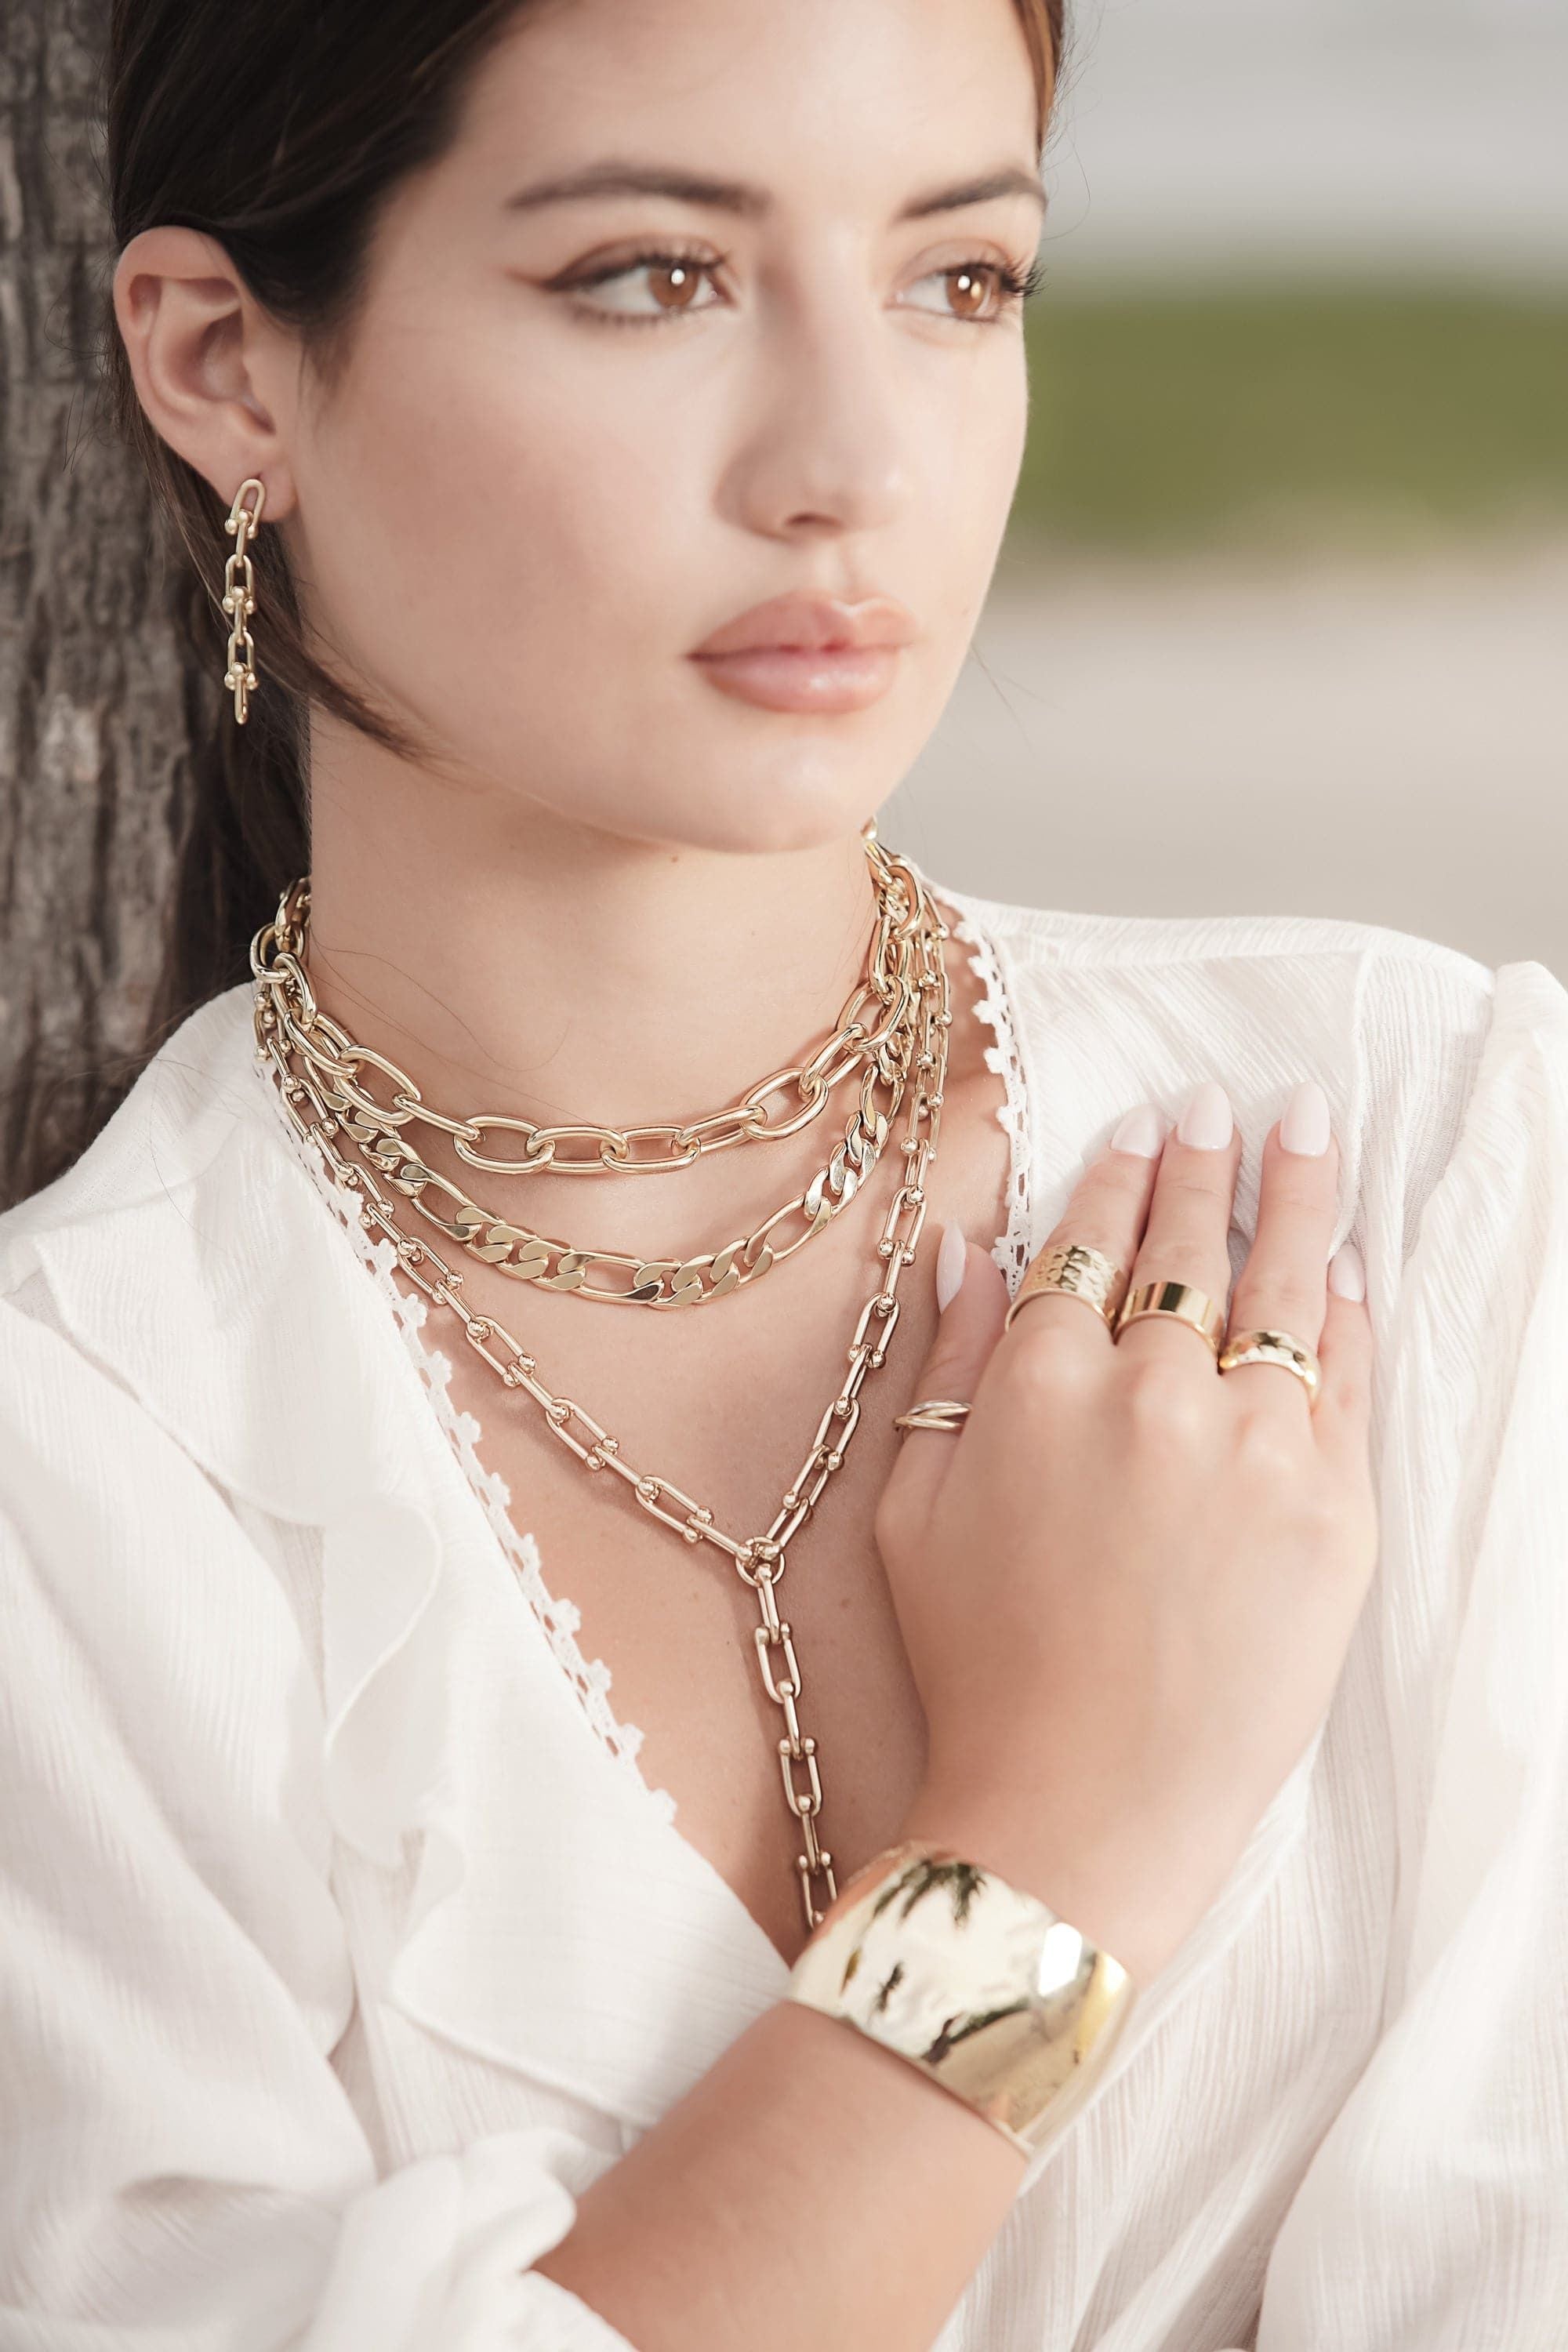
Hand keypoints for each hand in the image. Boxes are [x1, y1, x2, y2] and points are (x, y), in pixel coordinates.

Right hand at [876, 1081, 1376, 1986]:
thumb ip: (947, 1365)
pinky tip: (1345, 1265)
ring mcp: (1251, 1445)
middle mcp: (1150, 1390)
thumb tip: (967, 1251)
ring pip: (1283, 1285)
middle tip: (1225, 1107)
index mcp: (1037, 1381)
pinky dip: (1346, 1310)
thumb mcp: (911, 1510)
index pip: (1087, 1242)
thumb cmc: (978, 1670)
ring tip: (1308, 1128)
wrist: (1079, 1812)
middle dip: (1206, 1162)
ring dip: (1296, 1194)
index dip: (1117, 1176)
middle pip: (1187, 1244)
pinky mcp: (1332, 1510)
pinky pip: (1346, 1378)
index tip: (1143, 1129)